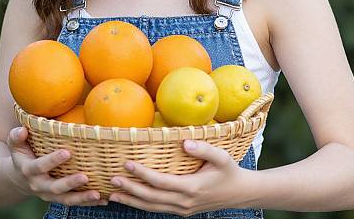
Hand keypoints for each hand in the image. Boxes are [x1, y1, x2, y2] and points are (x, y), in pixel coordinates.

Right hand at [6, 126, 107, 205]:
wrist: (19, 178)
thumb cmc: (22, 153)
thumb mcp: (15, 144)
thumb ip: (16, 136)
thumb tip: (23, 129)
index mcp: (29, 170)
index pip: (40, 166)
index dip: (52, 160)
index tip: (67, 152)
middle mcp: (39, 185)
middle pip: (55, 187)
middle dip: (70, 182)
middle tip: (85, 176)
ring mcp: (49, 194)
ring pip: (66, 199)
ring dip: (82, 198)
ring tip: (97, 193)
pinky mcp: (59, 198)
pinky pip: (74, 202)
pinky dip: (88, 202)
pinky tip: (103, 199)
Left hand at [108, 139, 250, 215]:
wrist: (240, 194)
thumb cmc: (229, 172)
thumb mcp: (221, 157)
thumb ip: (203, 149)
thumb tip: (184, 143)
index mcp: (191, 188)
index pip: (160, 182)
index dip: (142, 174)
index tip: (127, 164)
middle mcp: (184, 202)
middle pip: (151, 198)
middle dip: (130, 189)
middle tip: (112, 179)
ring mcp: (182, 209)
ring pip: (152, 207)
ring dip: (132, 201)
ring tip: (113, 194)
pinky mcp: (182, 210)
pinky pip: (158, 209)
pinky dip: (142, 205)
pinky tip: (131, 199)